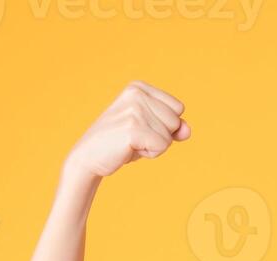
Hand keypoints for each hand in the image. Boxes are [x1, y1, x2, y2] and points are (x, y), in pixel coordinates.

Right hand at [64, 80, 190, 180]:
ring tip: (130, 143)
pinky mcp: (133, 127)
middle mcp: (137, 94)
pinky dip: (149, 154)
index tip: (140, 128)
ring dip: (153, 146)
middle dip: (160, 136)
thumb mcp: (150, 130)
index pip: (178, 108)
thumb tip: (187, 130)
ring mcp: (135, 109)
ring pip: (169, 136)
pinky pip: (162, 146)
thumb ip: (172, 127)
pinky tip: (129, 149)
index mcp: (139, 87)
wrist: (89, 157)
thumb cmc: (121, 143)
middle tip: (134, 138)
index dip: (164, 125)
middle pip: (175, 121)